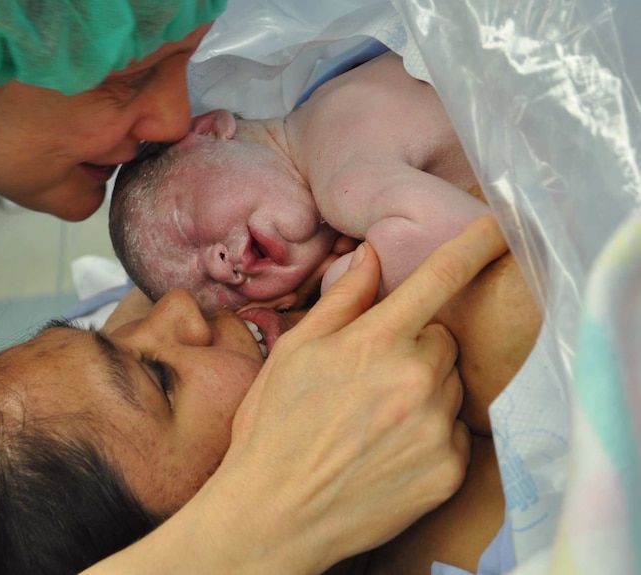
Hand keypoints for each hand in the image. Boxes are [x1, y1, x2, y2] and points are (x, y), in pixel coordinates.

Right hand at [215, 216, 507, 572]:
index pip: (438, 281)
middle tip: (372, 376)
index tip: (500, 227)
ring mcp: (436, 429)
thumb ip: (342, 300)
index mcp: (376, 343)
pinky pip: (454, 432)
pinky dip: (431, 433)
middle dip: (416, 347)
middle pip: (444, 340)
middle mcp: (416, 381)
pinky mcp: (448, 471)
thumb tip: (373, 256)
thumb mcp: (294, 352)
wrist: (275, 513)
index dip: (472, 247)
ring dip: (425, 390)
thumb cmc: (274, 426)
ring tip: (375, 418)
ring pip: (451, 385)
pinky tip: (389, 448)